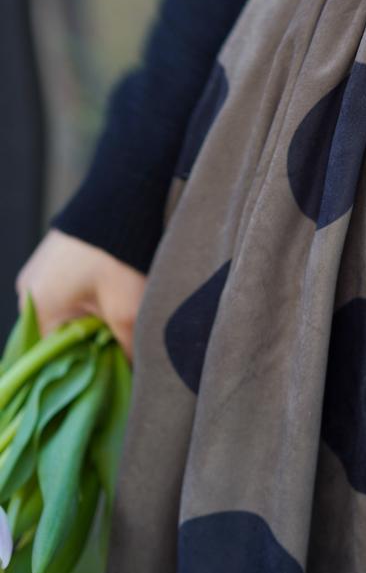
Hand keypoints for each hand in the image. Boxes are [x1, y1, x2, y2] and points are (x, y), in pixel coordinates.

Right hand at [14, 229, 147, 363]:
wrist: (123, 198)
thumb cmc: (118, 257)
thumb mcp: (127, 309)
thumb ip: (124, 348)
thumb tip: (130, 370)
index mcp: (36, 308)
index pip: (49, 358)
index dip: (78, 369)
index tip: (104, 374)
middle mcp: (28, 291)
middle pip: (56, 336)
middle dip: (86, 344)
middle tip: (117, 348)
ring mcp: (39, 272)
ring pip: (63, 313)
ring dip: (89, 321)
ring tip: (117, 321)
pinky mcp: (53, 258)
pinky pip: (65, 292)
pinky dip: (86, 301)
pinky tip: (111, 300)